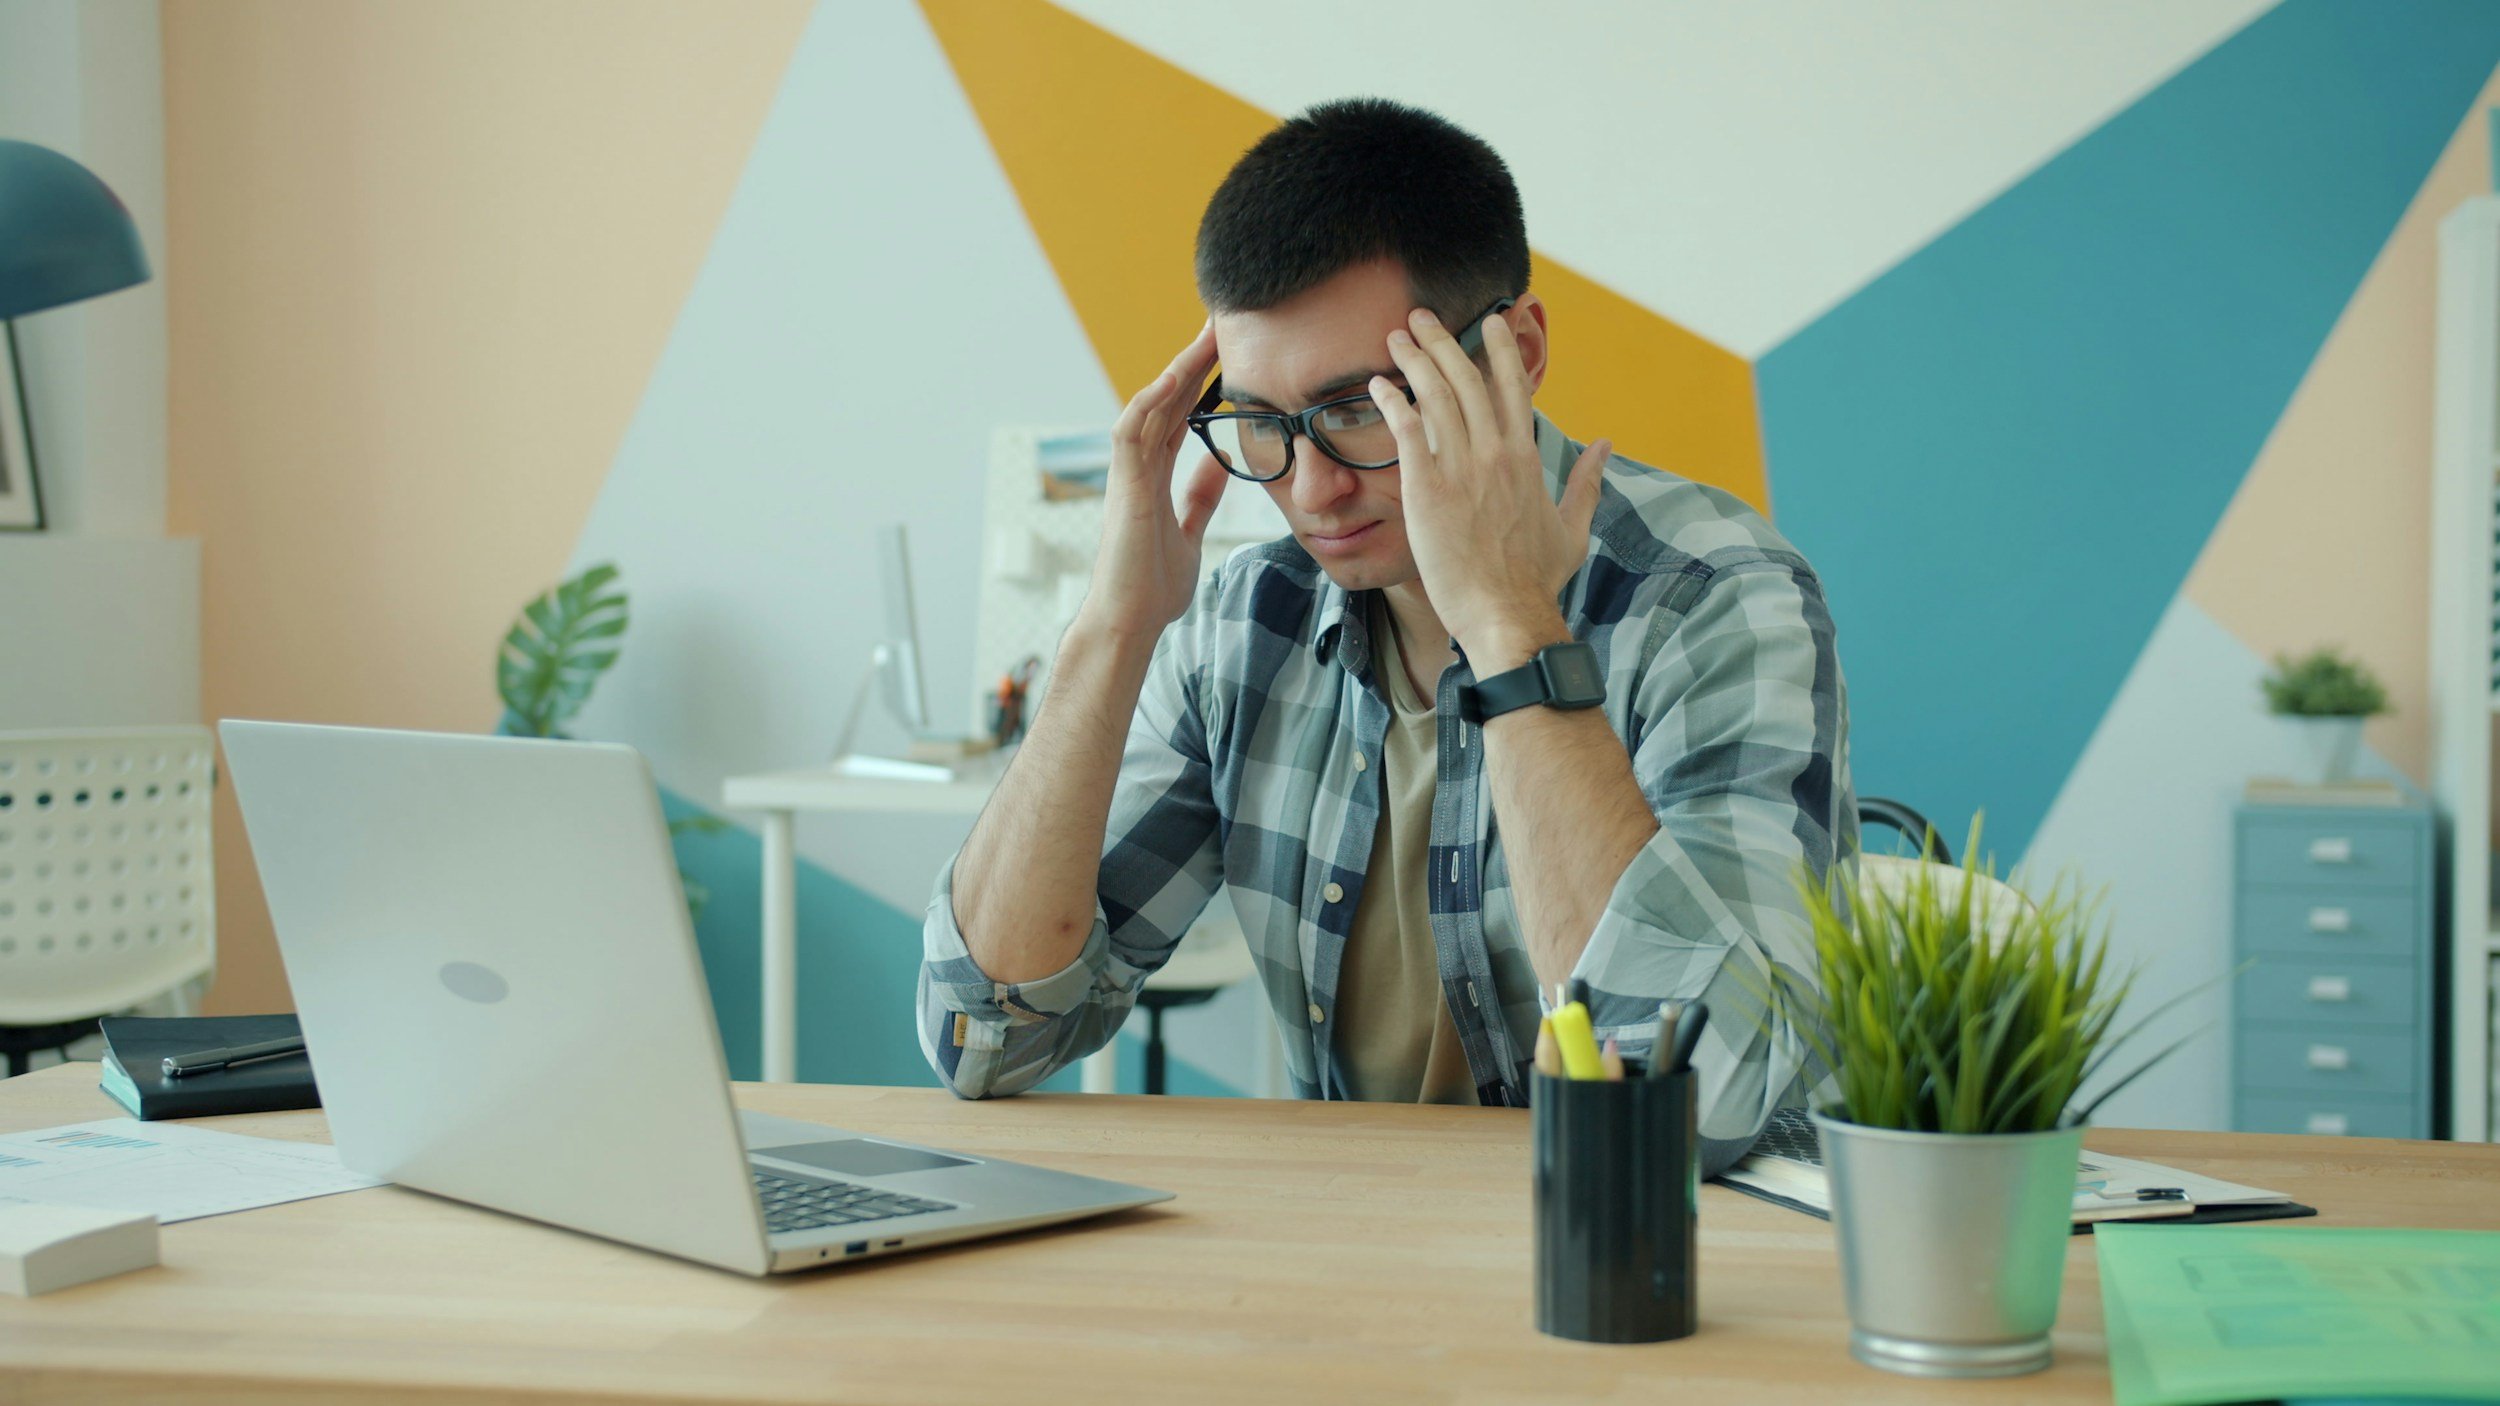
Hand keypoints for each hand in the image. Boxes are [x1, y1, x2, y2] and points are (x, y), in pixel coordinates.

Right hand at [1075, 325, 1231, 640]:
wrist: (1130, 621)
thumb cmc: (1153, 586)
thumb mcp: (1189, 531)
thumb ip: (1199, 498)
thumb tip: (1219, 469)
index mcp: (1154, 476)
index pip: (1180, 416)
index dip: (1202, 382)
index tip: (1229, 353)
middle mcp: (1138, 467)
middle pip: (1167, 400)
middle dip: (1194, 361)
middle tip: (1223, 323)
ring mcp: (1128, 474)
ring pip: (1150, 406)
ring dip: (1177, 369)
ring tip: (1206, 335)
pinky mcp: (1123, 487)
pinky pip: (1131, 433)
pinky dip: (1149, 403)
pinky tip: (1173, 377)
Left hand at [1372, 307, 1611, 669]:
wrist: (1506, 614)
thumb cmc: (1536, 579)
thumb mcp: (1573, 527)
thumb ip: (1588, 481)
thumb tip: (1605, 446)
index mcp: (1527, 457)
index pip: (1513, 387)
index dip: (1499, 349)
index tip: (1490, 321)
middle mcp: (1496, 452)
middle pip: (1468, 379)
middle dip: (1443, 341)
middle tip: (1421, 316)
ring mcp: (1462, 468)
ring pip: (1437, 395)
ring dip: (1415, 360)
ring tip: (1396, 337)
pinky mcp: (1428, 489)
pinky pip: (1408, 430)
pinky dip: (1393, 402)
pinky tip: (1378, 385)